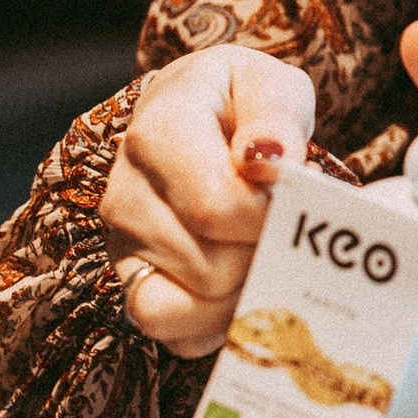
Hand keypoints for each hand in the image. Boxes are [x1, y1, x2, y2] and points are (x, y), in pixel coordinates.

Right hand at [99, 46, 315, 356]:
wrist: (193, 114)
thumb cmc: (236, 101)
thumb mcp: (267, 83)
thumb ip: (275, 114)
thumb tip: (271, 162)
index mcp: (156, 135)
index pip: (216, 208)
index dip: (270, 216)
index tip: (293, 195)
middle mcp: (126, 197)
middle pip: (212, 267)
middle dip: (266, 252)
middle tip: (284, 222)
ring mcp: (123, 249)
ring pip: (194, 308)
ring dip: (249, 288)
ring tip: (266, 248)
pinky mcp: (132, 287)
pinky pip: (178, 335)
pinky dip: (221, 322)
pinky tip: (244, 283)